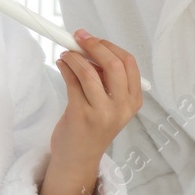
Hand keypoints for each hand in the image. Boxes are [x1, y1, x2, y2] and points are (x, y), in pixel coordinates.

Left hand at [41, 31, 141, 194]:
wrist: (79, 157)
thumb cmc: (93, 124)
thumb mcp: (109, 103)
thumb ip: (106, 78)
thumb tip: (89, 46)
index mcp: (133, 101)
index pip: (129, 63)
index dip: (109, 46)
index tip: (93, 38)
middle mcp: (121, 108)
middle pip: (113, 64)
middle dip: (93, 45)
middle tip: (78, 37)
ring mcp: (102, 113)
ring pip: (89, 72)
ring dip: (74, 57)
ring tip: (65, 54)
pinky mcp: (81, 116)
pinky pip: (72, 81)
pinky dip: (65, 67)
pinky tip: (61, 64)